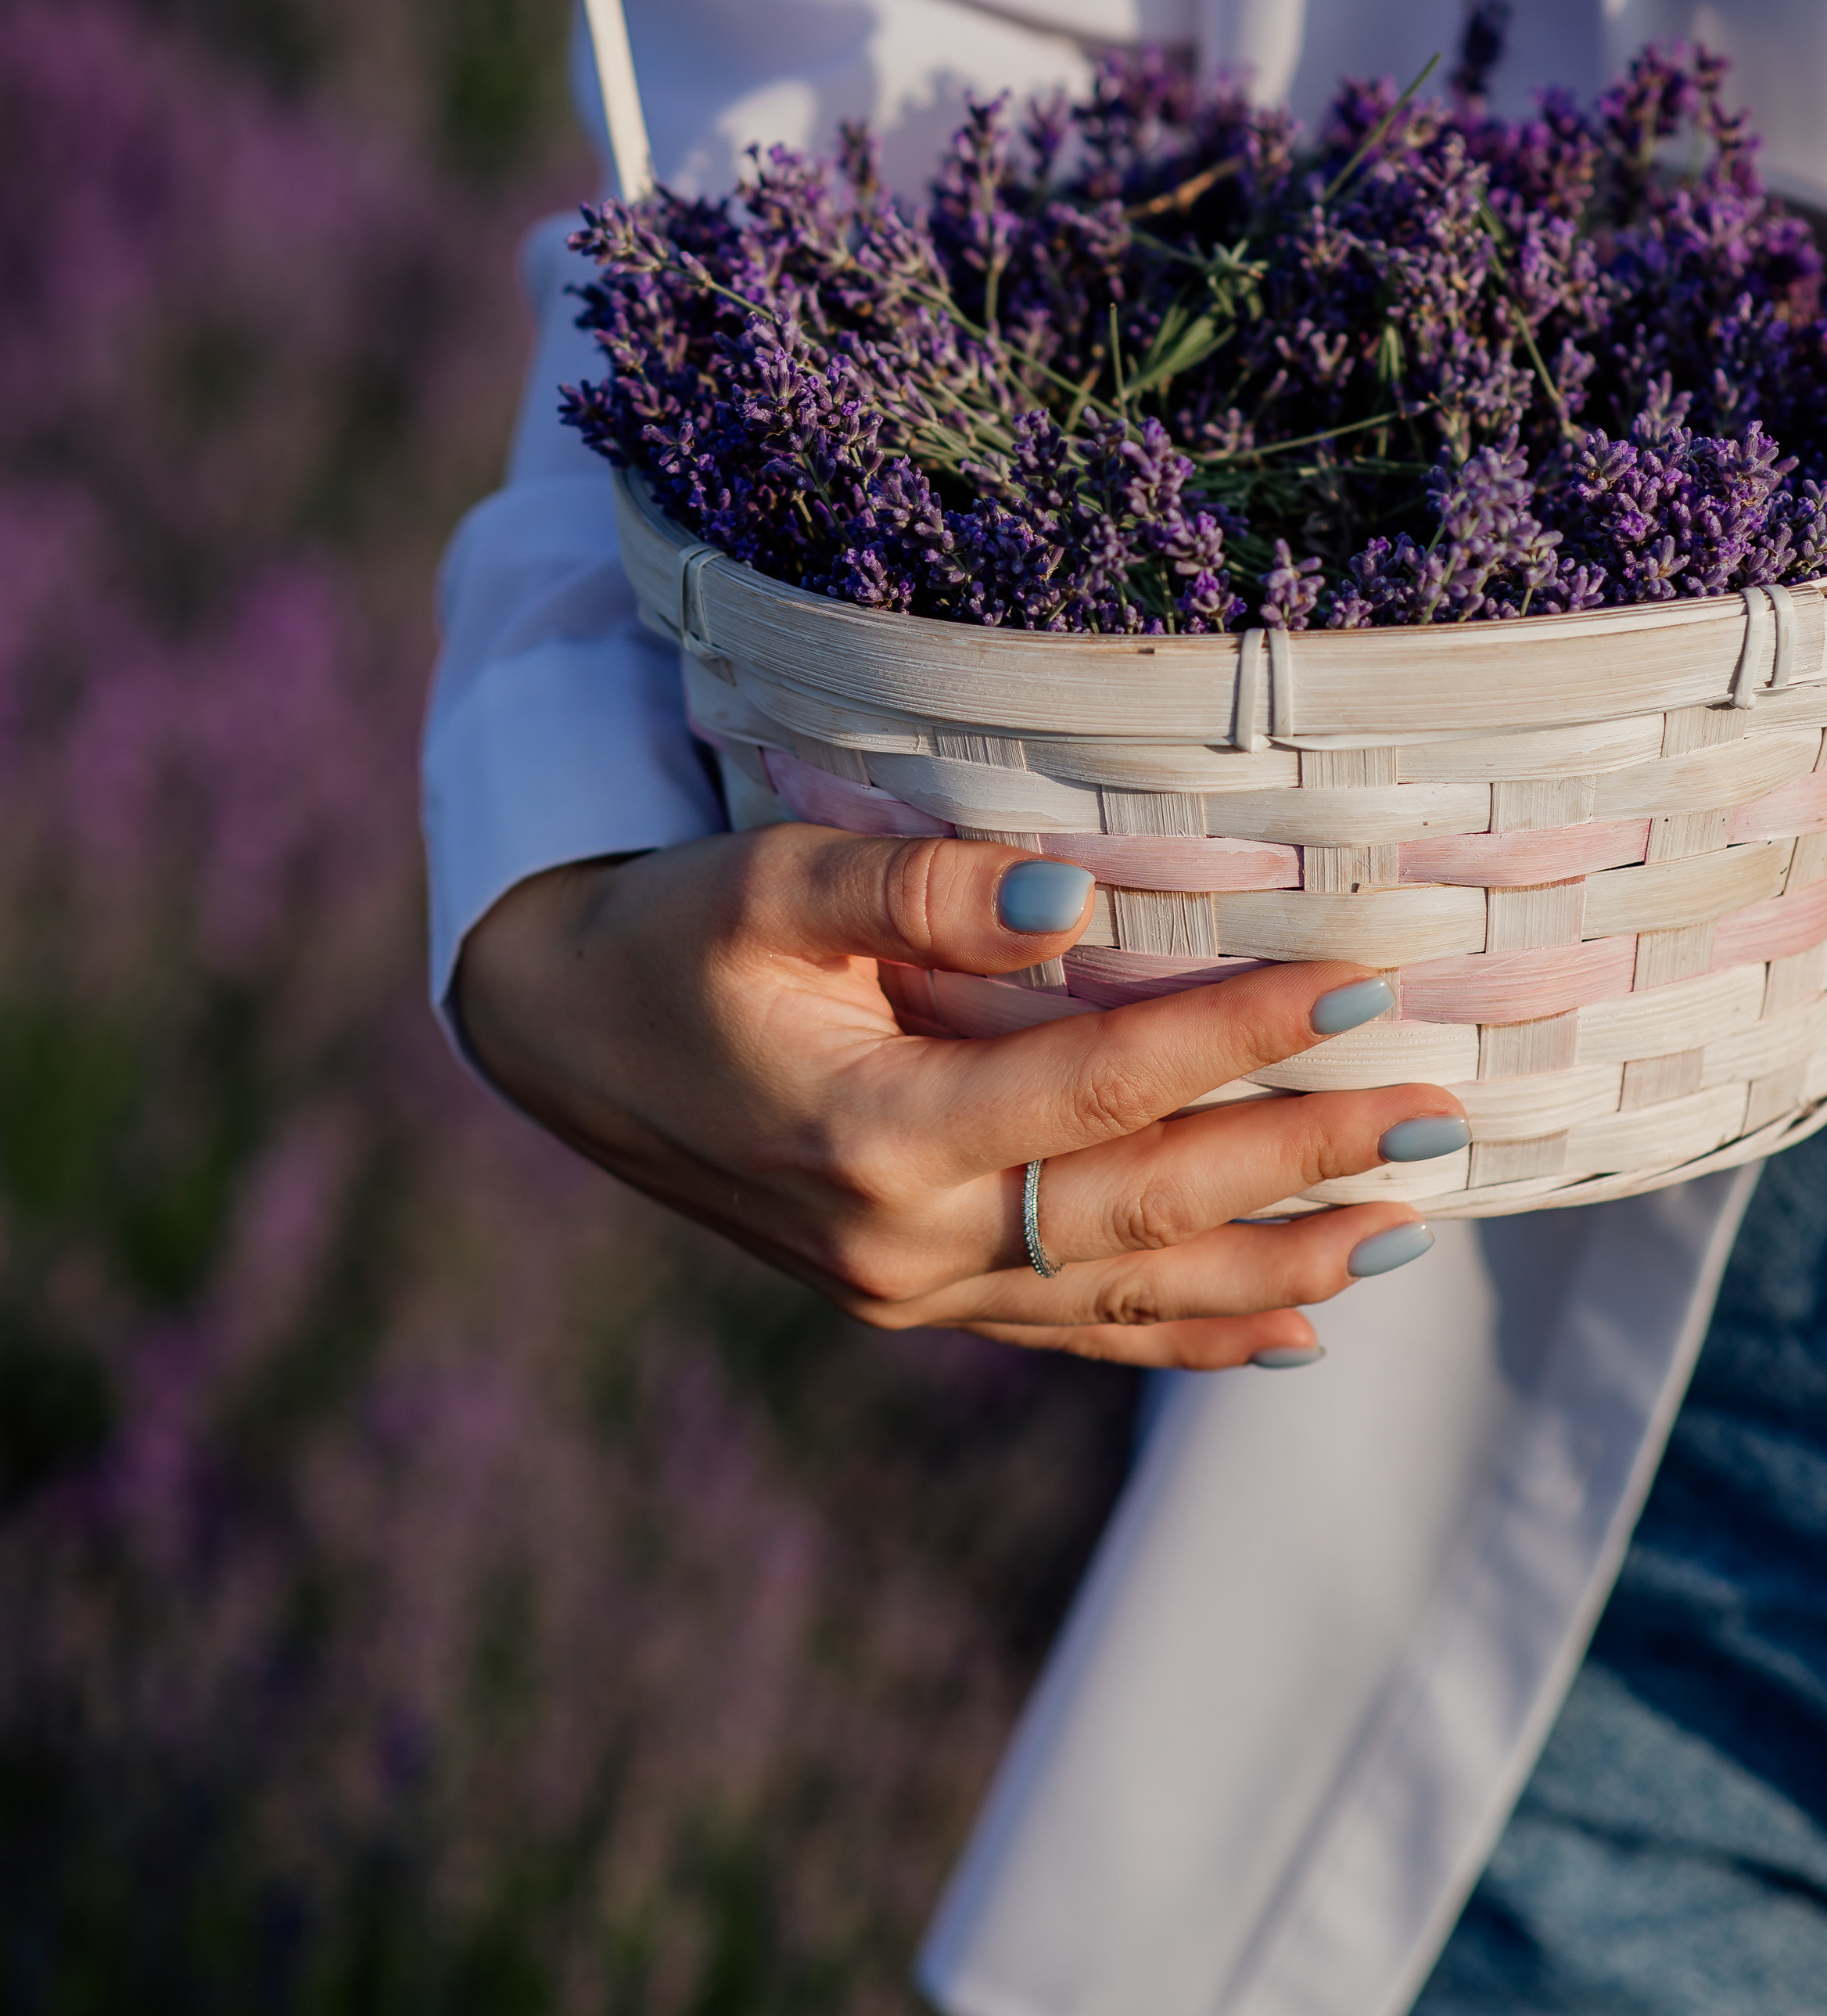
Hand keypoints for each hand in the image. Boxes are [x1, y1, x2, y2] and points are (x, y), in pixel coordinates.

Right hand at [454, 824, 1464, 1369]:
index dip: (1236, 1035)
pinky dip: (1186, 1336)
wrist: (562, 1039)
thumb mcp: (766, 886)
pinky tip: (1286, 1333)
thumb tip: (1075, 897)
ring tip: (1404, 1229)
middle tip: (1436, 1114)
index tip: (1358, 984)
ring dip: (1272, 1266)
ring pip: (1127, 1296)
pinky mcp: (912, 1297)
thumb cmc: (666, 939)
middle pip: (1143, 1208)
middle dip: (1299, 1161)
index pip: (1100, 1087)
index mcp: (876, 1132)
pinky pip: (1073, 1330)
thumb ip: (918, 892)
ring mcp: (911, 1288)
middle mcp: (906, 1241)